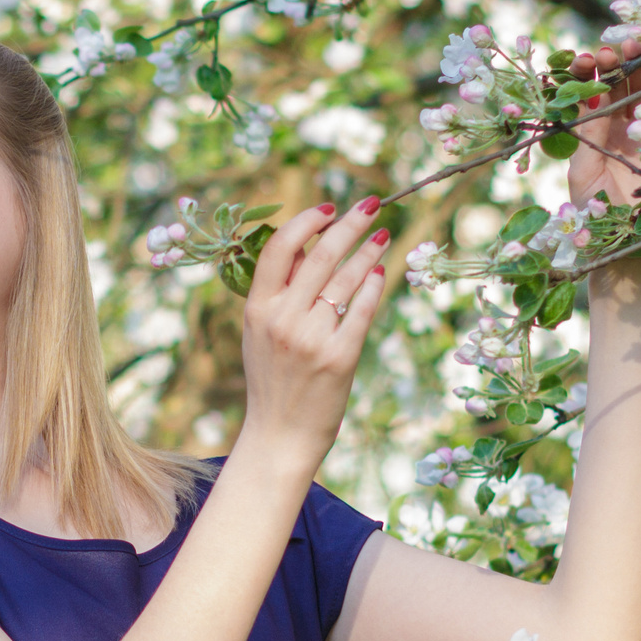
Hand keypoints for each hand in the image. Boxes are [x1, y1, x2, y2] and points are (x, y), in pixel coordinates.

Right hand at [236, 197, 391, 463]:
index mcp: (257, 309)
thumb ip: (279, 290)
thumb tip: (309, 242)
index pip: (278, 248)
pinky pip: (363, 310)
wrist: (279, 435)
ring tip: (383, 236)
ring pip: (346, 279)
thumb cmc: (273, 379)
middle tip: (371, 206)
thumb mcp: (260, 331)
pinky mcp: (339, 357)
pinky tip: (382, 272)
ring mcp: (311, 338)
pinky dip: (375, 286)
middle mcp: (282, 319)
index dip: (305, 221)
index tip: (327, 207)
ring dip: (368, 251)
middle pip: (320, 255)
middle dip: (349, 224)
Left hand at [565, 36, 640, 211]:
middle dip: (615, 64)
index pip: (591, 94)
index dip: (588, 75)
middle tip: (610, 50)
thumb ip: (588, 134)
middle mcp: (619, 129)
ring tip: (634, 45)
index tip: (584, 62)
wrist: (628, 247)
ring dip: (640, 66)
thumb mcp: (584, 170)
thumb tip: (591, 94)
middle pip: (619, 86)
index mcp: (593, 133)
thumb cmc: (596, 214)